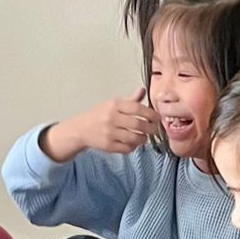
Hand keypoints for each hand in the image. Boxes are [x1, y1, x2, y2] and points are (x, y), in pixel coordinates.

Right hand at [43, 89, 159, 160]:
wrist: (81, 129)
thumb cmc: (100, 115)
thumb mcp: (113, 104)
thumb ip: (130, 100)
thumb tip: (143, 90)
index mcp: (114, 105)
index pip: (138, 108)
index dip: (151, 114)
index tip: (158, 118)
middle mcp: (111, 118)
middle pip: (138, 124)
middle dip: (151, 128)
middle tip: (155, 129)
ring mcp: (109, 133)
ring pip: (134, 138)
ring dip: (143, 138)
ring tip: (145, 137)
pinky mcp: (108, 146)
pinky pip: (127, 148)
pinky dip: (134, 147)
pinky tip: (134, 143)